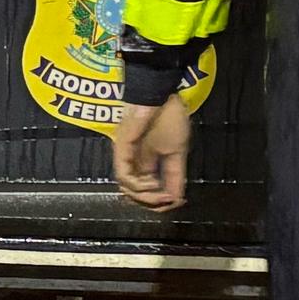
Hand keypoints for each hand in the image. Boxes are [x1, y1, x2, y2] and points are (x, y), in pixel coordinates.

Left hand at [112, 95, 195, 211]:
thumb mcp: (177, 152)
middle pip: (136, 193)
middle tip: (166, 202)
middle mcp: (133, 162)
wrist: (161, 95)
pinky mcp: (121, 149)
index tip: (173, 204)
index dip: (159, 201)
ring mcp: (125, 156)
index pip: (148, 190)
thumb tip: (176, 198)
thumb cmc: (169, 117)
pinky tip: (151, 183)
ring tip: (159, 193)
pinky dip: (138, 185)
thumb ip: (174, 176)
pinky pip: (124, 175)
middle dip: (152, 202)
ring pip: (128, 188)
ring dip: (145, 196)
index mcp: (146, 162)